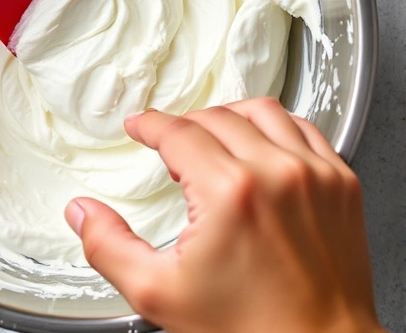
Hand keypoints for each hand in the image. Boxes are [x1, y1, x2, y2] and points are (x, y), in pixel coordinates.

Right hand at [65, 98, 382, 332]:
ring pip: (264, 112)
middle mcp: (276, 173)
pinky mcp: (342, 184)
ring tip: (213, 136)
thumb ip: (109, 246)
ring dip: (229, 116)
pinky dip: (277, 128)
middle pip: (217, 117)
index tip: (139, 126)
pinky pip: (306, 130)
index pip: (177, 131)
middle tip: (170, 145)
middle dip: (184, 124)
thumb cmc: (252, 328)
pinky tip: (262, 145)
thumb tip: (82, 212)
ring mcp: (315, 175)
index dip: (149, 124)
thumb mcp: (158, 293)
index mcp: (228, 192)